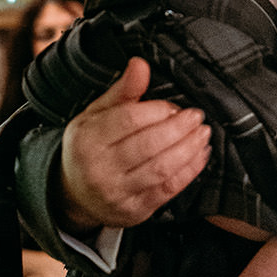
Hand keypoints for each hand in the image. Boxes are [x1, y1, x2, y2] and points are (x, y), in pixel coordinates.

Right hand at [58, 57, 209, 230]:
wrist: (74, 194)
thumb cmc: (90, 147)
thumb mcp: (96, 115)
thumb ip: (122, 91)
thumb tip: (140, 64)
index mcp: (87, 139)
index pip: (129, 119)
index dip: (158, 110)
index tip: (174, 106)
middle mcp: (99, 169)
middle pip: (148, 145)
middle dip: (180, 128)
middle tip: (196, 117)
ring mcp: (116, 193)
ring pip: (161, 169)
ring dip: (190, 149)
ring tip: (202, 133)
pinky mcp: (134, 211)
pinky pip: (168, 190)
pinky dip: (190, 171)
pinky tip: (199, 155)